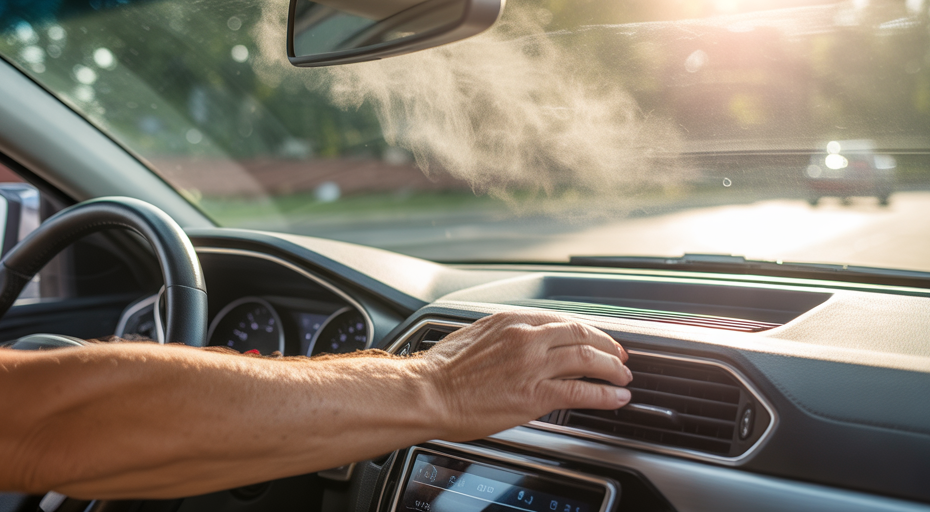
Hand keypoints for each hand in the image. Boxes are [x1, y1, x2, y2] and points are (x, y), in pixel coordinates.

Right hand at [414, 311, 631, 441]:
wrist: (426, 392)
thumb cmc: (441, 369)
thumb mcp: (475, 335)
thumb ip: (503, 335)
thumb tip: (517, 342)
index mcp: (512, 320)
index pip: (562, 320)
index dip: (588, 330)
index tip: (597, 338)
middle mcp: (527, 337)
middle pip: (582, 334)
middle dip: (608, 345)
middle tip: (621, 356)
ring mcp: (533, 364)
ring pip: (588, 358)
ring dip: (612, 368)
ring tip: (623, 377)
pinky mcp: (535, 394)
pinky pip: (581, 391)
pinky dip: (605, 394)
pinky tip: (616, 398)